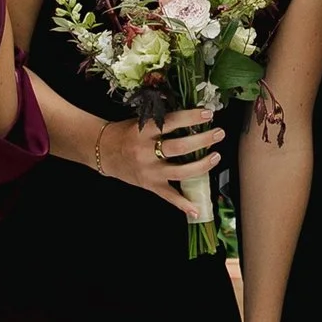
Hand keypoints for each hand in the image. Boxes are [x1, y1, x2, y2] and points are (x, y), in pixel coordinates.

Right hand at [96, 104, 222, 218]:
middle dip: (203, 140)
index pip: (172, 122)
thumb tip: (192, 114)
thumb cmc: (126, 133)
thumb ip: (162, 119)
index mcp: (143, 131)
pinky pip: (168, 196)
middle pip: (180, 147)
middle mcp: (146, 151)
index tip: (208, 113)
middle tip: (219, 133)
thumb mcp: (141, 120)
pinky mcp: (149, 185)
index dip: (191, 117)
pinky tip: (197, 208)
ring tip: (216, 156)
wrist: (103, 151)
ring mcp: (149, 171)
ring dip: (202, 165)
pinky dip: (183, 203)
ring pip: (180, 171)